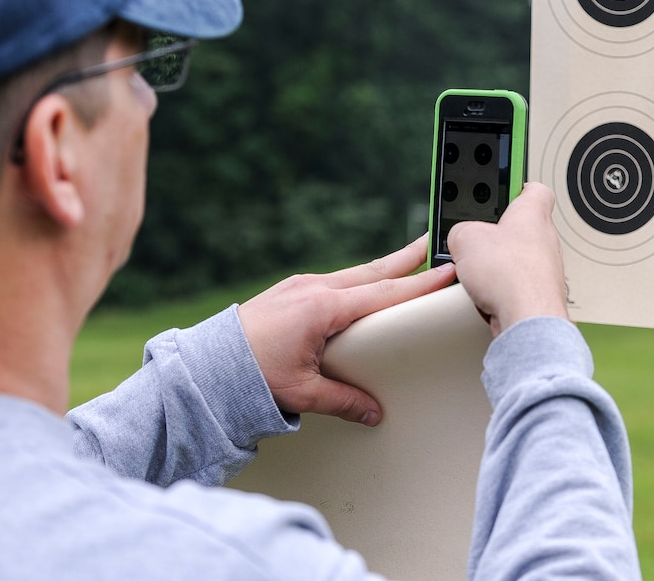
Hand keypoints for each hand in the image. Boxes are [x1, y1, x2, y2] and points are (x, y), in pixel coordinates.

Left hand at [238, 235, 455, 425]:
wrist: (206, 364)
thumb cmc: (247, 375)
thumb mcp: (301, 392)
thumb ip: (342, 401)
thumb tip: (373, 413)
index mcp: (321, 309)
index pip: (383, 294)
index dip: (419, 284)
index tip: (447, 271)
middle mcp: (313, 289)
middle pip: (373, 271)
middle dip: (407, 258)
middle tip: (434, 242)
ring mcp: (300, 286)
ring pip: (354, 273)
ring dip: (383, 268)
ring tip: (407, 260)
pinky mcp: (290, 290)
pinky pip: (335, 280)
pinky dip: (358, 278)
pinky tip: (363, 285)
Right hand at [446, 182, 569, 336]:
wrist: (527, 318)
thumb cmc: (511, 276)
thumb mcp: (464, 237)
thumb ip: (459, 229)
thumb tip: (459, 238)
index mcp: (532, 212)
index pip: (533, 187)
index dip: (516, 184)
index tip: (503, 182)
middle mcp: (545, 238)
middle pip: (519, 226)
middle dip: (495, 232)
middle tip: (475, 236)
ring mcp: (544, 267)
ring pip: (516, 258)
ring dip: (496, 263)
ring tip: (476, 271)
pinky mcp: (537, 292)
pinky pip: (514, 283)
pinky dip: (499, 286)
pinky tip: (485, 292)